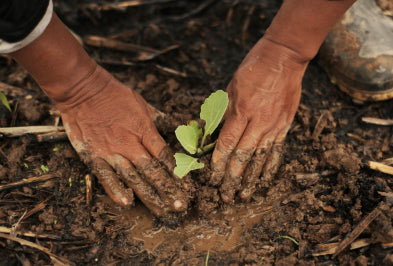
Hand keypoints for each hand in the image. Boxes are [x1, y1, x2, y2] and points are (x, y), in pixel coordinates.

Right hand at [57, 65, 188, 216]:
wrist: (83, 90)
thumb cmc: (116, 96)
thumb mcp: (144, 105)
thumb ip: (160, 121)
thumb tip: (179, 129)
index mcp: (144, 130)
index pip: (164, 156)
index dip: (178, 173)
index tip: (188, 187)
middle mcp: (129, 144)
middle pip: (152, 171)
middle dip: (168, 190)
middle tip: (180, 206)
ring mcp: (111, 152)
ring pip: (133, 178)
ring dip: (149, 196)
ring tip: (162, 210)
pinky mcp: (93, 156)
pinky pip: (106, 177)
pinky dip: (116, 191)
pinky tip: (127, 203)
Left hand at [210, 38, 308, 202]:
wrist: (284, 58)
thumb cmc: (252, 70)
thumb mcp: (230, 88)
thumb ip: (222, 114)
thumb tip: (211, 135)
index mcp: (242, 110)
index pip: (227, 144)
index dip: (218, 163)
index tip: (212, 177)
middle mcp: (259, 122)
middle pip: (243, 156)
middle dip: (233, 178)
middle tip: (226, 195)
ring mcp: (274, 125)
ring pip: (261, 158)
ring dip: (252, 180)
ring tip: (245, 196)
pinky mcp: (285, 126)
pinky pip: (276, 151)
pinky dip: (269, 167)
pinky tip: (264, 180)